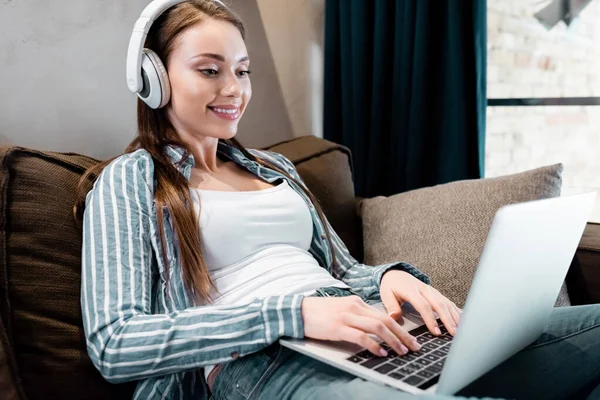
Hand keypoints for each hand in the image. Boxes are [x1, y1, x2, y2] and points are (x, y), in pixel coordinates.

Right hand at [301, 296, 421, 356]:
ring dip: (393, 340)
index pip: (384, 315)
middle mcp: (354, 307)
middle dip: (403, 335)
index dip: (400, 328)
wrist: (297, 311)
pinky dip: (374, 345)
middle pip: (385, 320)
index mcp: (356, 302)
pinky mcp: (338, 327)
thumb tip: (374, 331)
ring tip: (402, 351)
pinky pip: (361, 336)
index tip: (410, 339)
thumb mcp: (341, 310)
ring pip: (377, 327)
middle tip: (414, 347)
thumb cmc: (318, 313)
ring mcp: (346, 316)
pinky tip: (381, 353)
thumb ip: (356, 316)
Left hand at [380, 271, 461, 335]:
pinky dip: (456, 310)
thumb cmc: (391, 286)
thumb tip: (395, 317)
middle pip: (439, 304)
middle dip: (448, 320)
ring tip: (461, 330)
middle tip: (454, 334)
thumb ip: (391, 306)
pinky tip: (462, 319)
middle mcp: (424, 289)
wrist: (396, 273)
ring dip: (455, 316)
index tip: (436, 332)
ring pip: (446, 302)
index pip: (423, 306)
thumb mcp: (386, 294)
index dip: (430, 319)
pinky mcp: (436, 293)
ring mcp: (432, 290)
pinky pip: (448, 301)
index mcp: (412, 290)